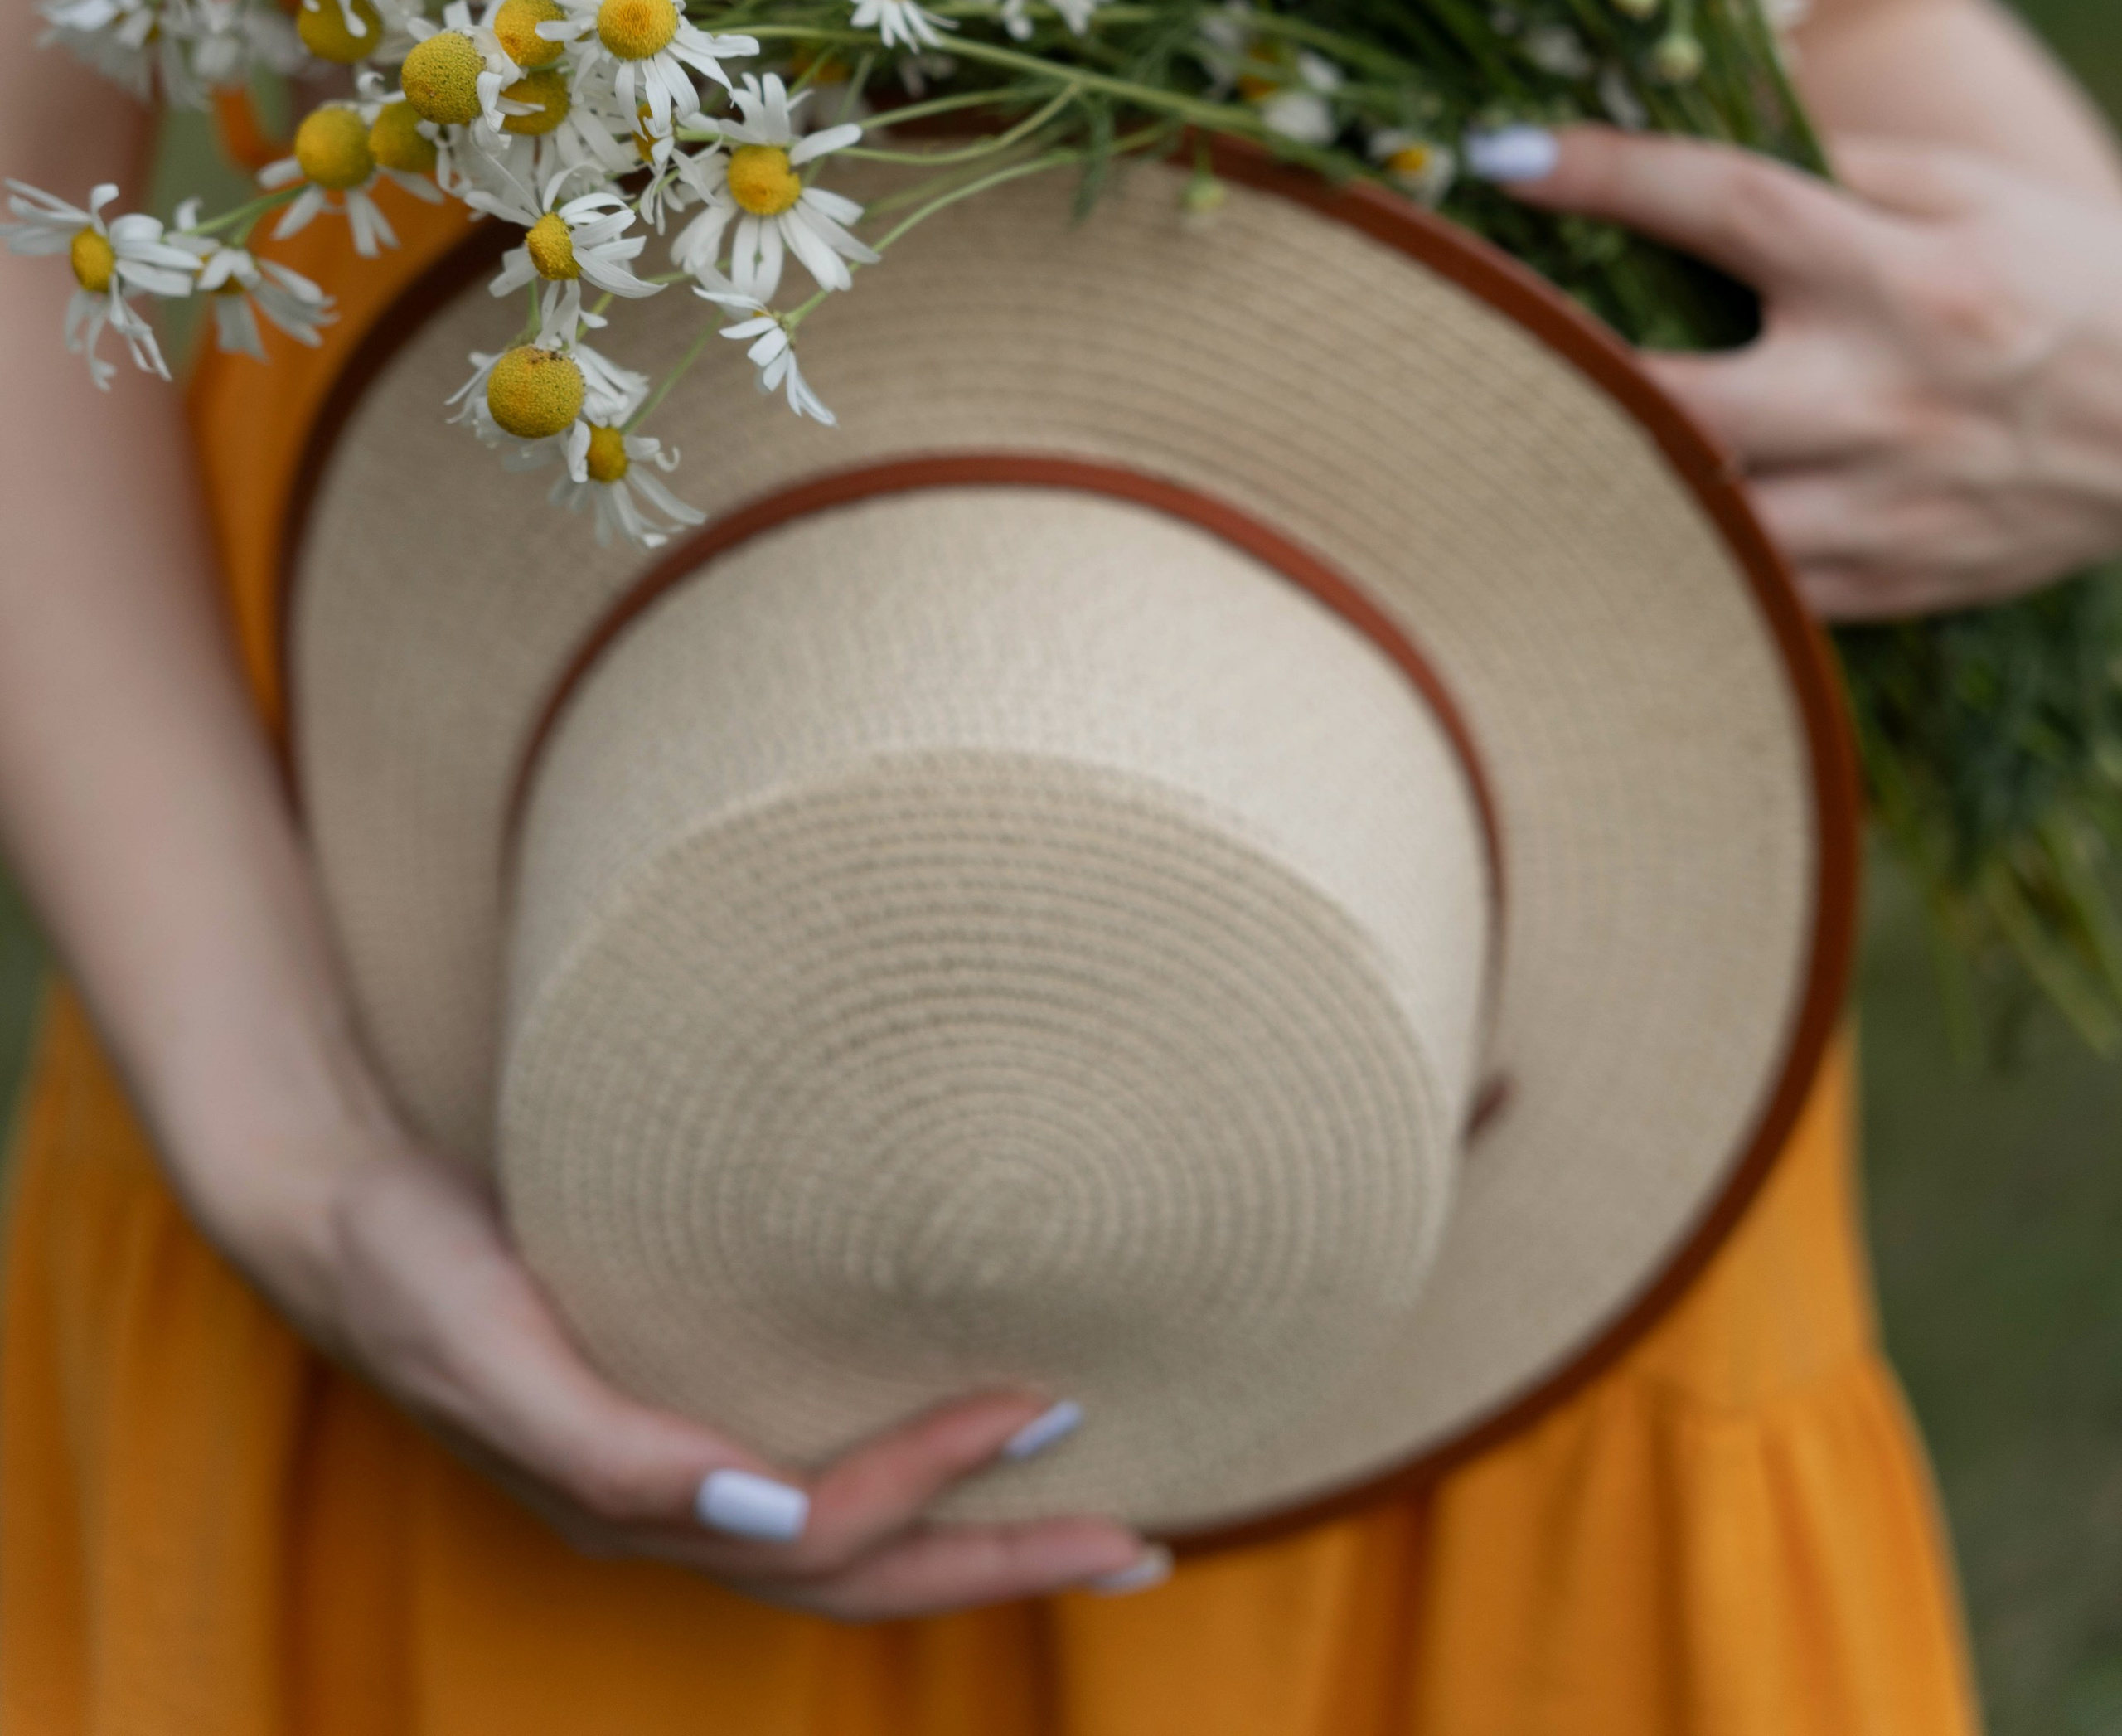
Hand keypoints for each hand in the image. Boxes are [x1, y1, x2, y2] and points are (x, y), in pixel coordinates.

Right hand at [214, 1118, 1151, 1616]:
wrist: (332, 1213)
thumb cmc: (410, 1268)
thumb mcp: (491, 1346)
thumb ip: (607, 1448)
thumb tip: (758, 1514)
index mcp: (631, 1506)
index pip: (824, 1531)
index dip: (934, 1479)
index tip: (1043, 1403)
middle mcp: (664, 1512)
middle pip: (860, 1577)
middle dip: (999, 1565)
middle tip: (1143, 1540)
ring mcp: (665, 1474)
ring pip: (842, 1549)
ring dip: (966, 1541)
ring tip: (1088, 1515)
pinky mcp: (664, 1410)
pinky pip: (807, 1482)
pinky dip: (899, 1484)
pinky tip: (951, 1445)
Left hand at [1477, 124, 2121, 617]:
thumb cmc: (2079, 278)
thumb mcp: (1976, 192)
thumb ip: (1838, 167)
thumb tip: (1693, 150)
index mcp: (1901, 275)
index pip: (1722, 206)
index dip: (1601, 174)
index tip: (1500, 150)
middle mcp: (1882, 396)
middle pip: (1675, 396)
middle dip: (1555, 359)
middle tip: (1457, 320)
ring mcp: (1883, 508)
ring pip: (1694, 515)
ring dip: (1590, 471)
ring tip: (1497, 427)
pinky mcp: (1891, 584)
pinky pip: (1746, 585)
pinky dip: (1670, 548)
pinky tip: (1602, 507)